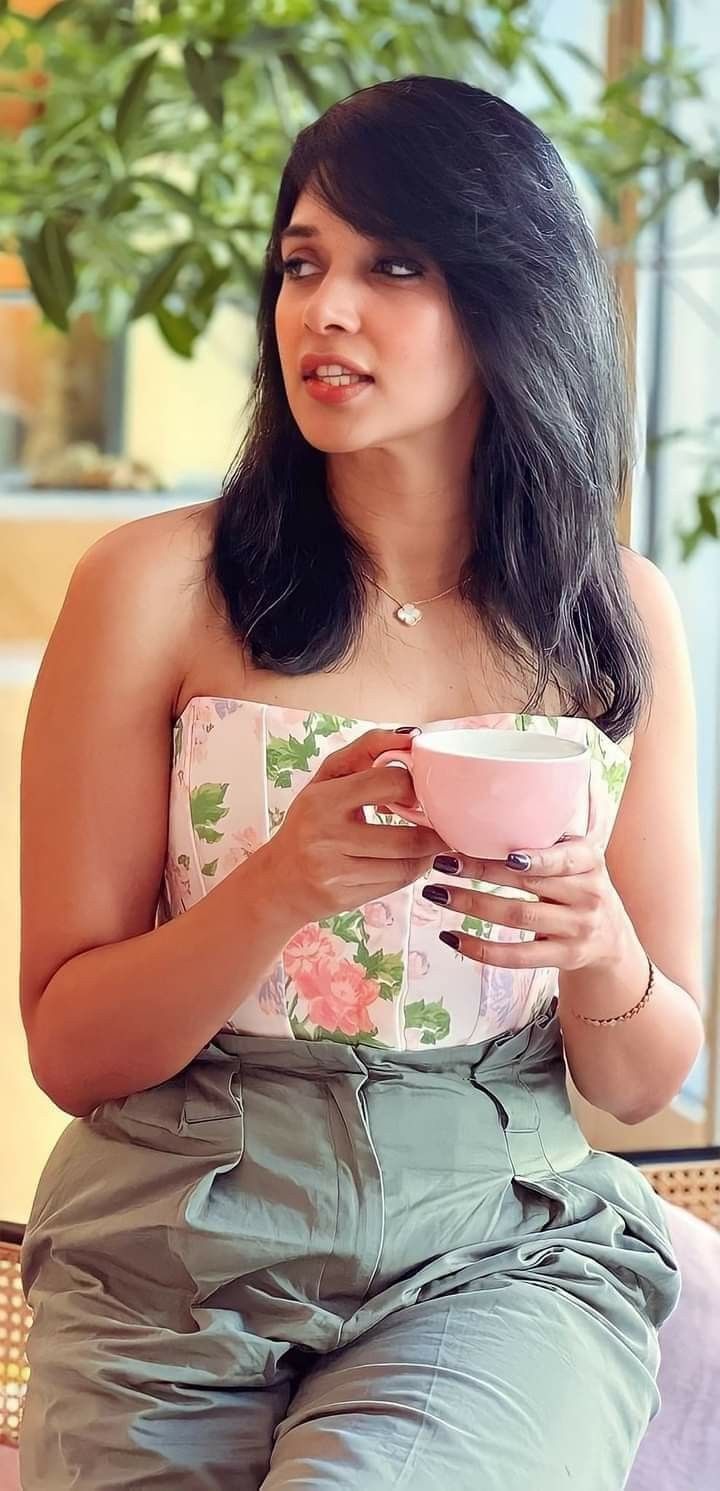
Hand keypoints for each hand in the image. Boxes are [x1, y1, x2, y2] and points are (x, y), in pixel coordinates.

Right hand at [260, 729, 447, 929]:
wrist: (278, 880)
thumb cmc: (309, 822)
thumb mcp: (327, 779)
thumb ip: (366, 749)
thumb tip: (410, 736)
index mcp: (322, 799)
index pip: (390, 783)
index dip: (413, 787)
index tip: (418, 792)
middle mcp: (325, 836)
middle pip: (407, 836)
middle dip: (432, 831)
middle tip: (439, 823)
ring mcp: (335, 871)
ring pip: (406, 864)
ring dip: (428, 854)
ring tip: (430, 843)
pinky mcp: (344, 897)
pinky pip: (396, 884)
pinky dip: (413, 871)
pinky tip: (411, 861)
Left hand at [427, 837, 632, 971]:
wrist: (611, 941)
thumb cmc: (580, 888)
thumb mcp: (579, 860)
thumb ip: (549, 840)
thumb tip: (494, 806)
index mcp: (590, 861)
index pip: (563, 857)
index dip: (535, 858)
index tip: (504, 853)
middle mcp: (588, 895)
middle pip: (528, 883)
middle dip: (480, 871)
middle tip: (443, 862)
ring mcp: (577, 929)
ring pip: (517, 917)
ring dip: (471, 904)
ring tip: (437, 893)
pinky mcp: (563, 957)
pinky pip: (517, 956)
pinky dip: (480, 948)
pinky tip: (452, 937)